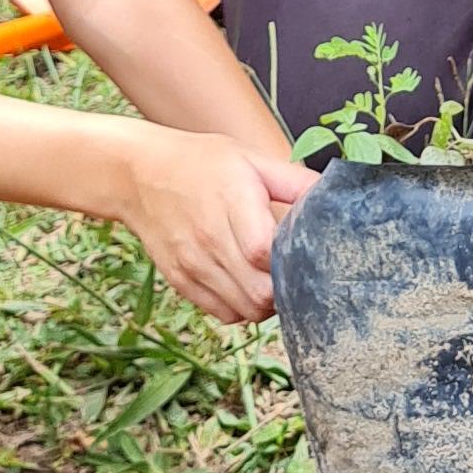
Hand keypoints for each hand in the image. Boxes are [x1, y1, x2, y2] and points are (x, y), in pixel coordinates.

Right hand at [119, 130, 317, 324]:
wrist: (138, 174)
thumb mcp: (251, 159)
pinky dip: (242, 308)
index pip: (267, 254)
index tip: (306, 255)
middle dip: (287, 291)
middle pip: (259, 293)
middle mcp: (209, 240)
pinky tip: (247, 284)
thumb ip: (295, 181)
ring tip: (274, 280)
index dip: (293, 262)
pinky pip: (222, 313)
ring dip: (267, 303)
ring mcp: (192, 265)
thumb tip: (334, 198)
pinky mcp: (180, 280)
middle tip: (296, 274)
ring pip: (244, 310)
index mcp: (232, 204)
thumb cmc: (201, 162)